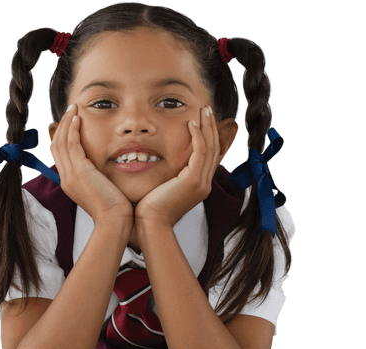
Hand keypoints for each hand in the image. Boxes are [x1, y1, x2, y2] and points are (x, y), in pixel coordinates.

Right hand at [50, 104, 133, 229]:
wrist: (114, 221)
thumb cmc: (114, 209)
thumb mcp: (102, 190)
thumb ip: (98, 177)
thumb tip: (103, 169)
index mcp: (69, 182)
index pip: (60, 154)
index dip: (63, 135)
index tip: (71, 122)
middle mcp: (66, 177)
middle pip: (56, 144)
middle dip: (61, 125)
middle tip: (70, 110)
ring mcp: (70, 174)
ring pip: (61, 141)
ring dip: (66, 122)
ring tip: (73, 108)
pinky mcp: (79, 171)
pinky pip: (71, 144)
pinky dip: (73, 129)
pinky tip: (78, 118)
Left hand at [134, 105, 220, 229]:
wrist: (151, 223)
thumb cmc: (151, 208)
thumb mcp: (163, 188)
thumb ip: (168, 176)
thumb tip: (162, 166)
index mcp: (199, 186)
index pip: (209, 156)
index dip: (209, 136)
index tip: (204, 120)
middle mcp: (204, 184)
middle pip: (214, 149)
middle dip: (211, 127)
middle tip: (207, 109)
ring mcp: (201, 183)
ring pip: (210, 147)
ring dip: (207, 126)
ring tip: (203, 109)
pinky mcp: (193, 180)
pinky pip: (200, 152)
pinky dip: (197, 136)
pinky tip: (191, 123)